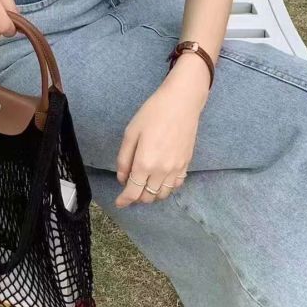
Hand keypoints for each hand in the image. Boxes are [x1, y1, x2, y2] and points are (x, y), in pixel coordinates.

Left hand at [115, 54, 209, 206]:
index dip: (124, 200)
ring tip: (144, 185)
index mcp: (144, 163)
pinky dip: (166, 188)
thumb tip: (122, 179)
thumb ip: (124, 159)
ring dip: (151, 194)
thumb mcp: (130, 133)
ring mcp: (176, 169)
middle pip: (148, 196)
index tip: (119, 203)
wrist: (181, 103)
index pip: (133, 191)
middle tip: (130, 189)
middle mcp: (161, 171)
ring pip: (163, 194)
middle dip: (136, 197)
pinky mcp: (186, 164)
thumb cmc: (152, 113)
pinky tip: (159, 180)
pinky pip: (176, 185)